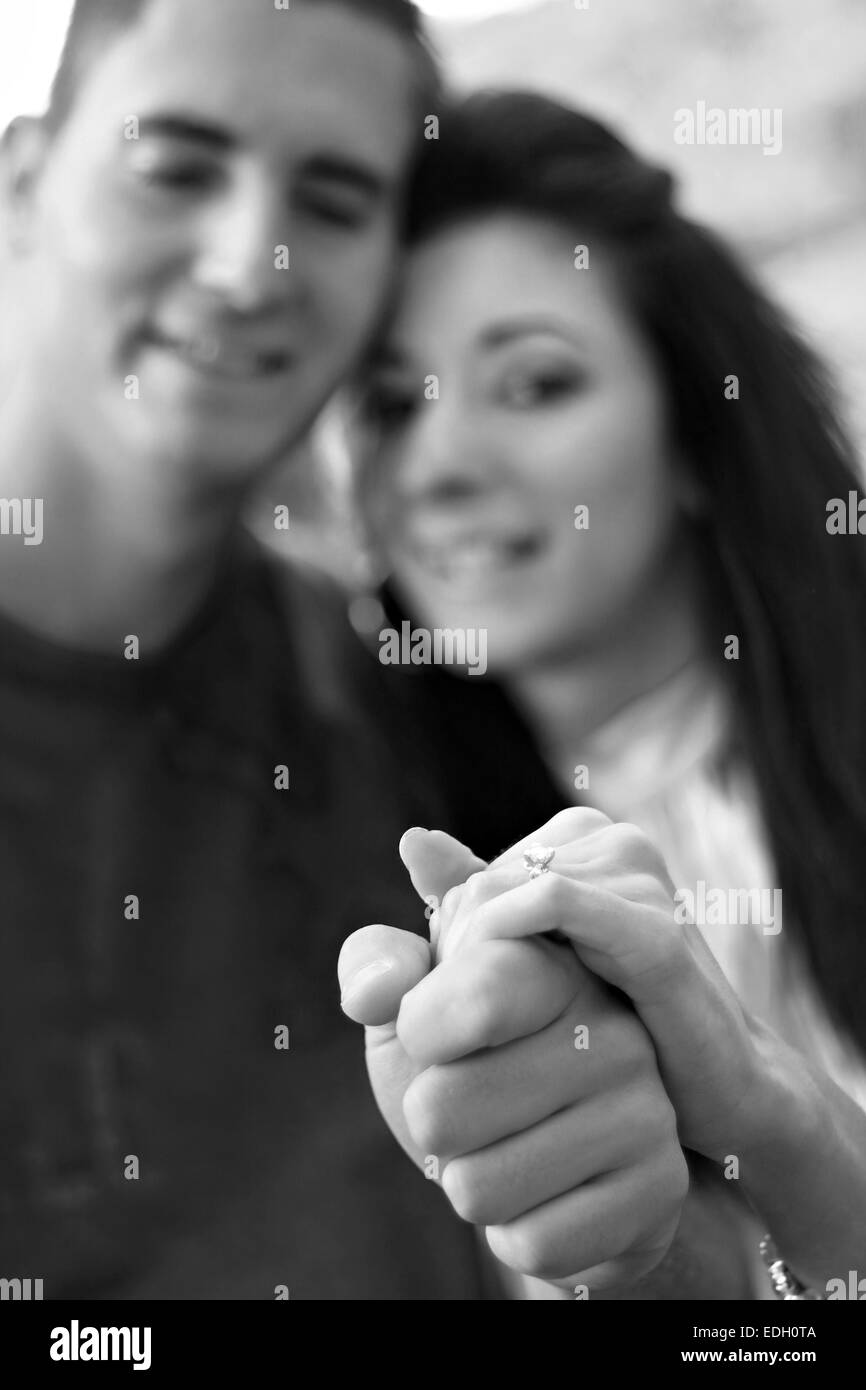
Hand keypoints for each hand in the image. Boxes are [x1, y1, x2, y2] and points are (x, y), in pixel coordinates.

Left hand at [338, 811, 688, 1290]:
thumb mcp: (416, 1014)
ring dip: (471, 1185)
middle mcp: (612, 1021)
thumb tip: (414, 846)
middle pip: (444, 1106)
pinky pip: (532, 1242)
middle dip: (434, 1122)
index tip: (431, 1037)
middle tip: (470, 1113)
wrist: (570, 1175)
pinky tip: (541, 1204)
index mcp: (553, 955)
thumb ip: (387, 958)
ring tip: (507, 1155)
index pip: (473, 981)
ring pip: (478, 1186)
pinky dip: (516, 1238)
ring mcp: (644, 1103)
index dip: (422, 1028)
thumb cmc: (474, 1075)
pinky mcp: (660, 1187)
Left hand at [426, 808, 767, 1163]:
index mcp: (588, 841)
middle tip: (451, 1032)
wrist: (719, 1092)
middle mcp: (616, 844)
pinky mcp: (655, 932)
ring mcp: (642, 881)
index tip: (445, 1014)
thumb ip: (474, 908)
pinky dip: (507, 935)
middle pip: (485, 885)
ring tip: (474, 1033)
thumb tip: (413, 840)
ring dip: (474, 964)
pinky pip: (558, 906)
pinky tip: (489, 985)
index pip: (476, 879)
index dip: (447, 946)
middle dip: (457, 958)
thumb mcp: (537, 966)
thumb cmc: (624, 1030)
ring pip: (509, 895)